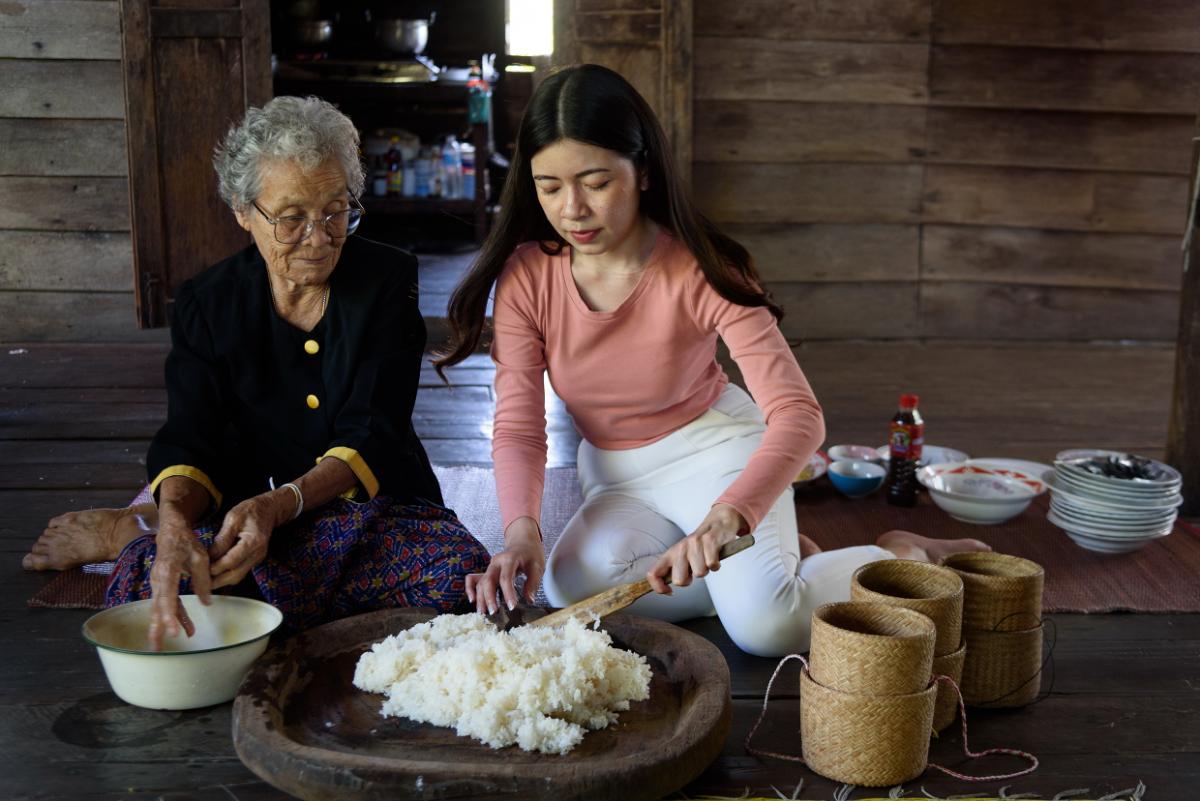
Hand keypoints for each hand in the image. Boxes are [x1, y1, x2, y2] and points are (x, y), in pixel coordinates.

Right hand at [148, 507, 212, 650]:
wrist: (172, 531)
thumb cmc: (187, 542)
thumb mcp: (201, 557)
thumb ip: (203, 580)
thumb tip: (208, 603)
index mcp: (168, 571)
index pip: (167, 597)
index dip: (170, 615)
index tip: (174, 631)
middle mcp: (158, 579)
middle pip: (157, 607)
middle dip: (158, 628)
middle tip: (158, 648)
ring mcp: (158, 583)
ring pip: (159, 608)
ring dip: (163, 626)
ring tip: (162, 647)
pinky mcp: (161, 585)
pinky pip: (166, 603)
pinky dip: (172, 616)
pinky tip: (183, 628)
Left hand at [208, 490, 288, 590]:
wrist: (268, 510)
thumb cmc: (249, 511)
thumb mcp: (232, 519)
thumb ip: (222, 539)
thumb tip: (209, 557)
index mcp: (254, 541)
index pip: (232, 561)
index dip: (215, 567)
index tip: (200, 569)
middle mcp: (258, 554)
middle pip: (235, 574)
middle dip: (217, 581)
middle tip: (199, 582)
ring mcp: (257, 559)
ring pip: (238, 576)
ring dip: (221, 581)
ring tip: (204, 580)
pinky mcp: (253, 560)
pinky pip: (240, 572)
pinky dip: (226, 575)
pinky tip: (214, 573)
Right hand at [466, 517, 543, 614]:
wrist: (523, 542)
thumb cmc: (531, 554)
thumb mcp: (537, 566)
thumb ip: (533, 583)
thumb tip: (529, 600)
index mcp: (509, 559)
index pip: (506, 577)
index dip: (508, 593)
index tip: (512, 607)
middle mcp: (496, 562)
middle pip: (488, 580)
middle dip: (489, 597)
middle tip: (494, 612)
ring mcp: (490, 567)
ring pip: (481, 582)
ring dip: (481, 598)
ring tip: (483, 613)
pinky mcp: (488, 571)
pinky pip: (474, 579)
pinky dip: (470, 588)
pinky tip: (472, 600)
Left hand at [646, 503, 746, 594]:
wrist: (719, 522)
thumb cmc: (700, 544)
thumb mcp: (683, 555)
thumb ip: (674, 569)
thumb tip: (666, 589)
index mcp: (671, 553)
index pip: (653, 573)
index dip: (658, 587)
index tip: (669, 591)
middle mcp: (680, 548)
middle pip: (679, 580)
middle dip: (689, 580)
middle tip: (694, 570)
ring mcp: (695, 544)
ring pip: (699, 574)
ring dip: (705, 570)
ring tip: (706, 559)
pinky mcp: (710, 541)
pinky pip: (712, 565)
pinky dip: (716, 565)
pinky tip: (715, 556)